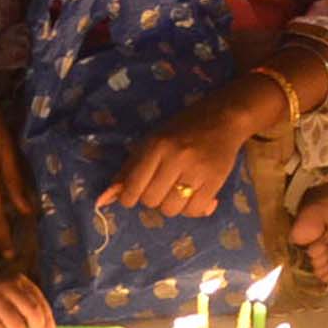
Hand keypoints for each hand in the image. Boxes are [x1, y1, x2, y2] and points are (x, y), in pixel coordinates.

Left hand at [98, 81, 267, 217]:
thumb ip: (127, 171)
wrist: (225, 117)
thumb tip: (102, 201)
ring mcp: (197, 169)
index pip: (132, 190)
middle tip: (164, 184)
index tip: (140, 191)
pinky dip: (193, 209)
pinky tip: (196, 195)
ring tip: (180, 189)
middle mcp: (175, 157)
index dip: (131, 197)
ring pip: (172, 209)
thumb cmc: (183, 129)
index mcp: (156, 146)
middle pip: (151, 201)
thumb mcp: (151, 142)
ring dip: (173, 205)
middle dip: (154, 198)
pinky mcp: (217, 179)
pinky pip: (195, 210)